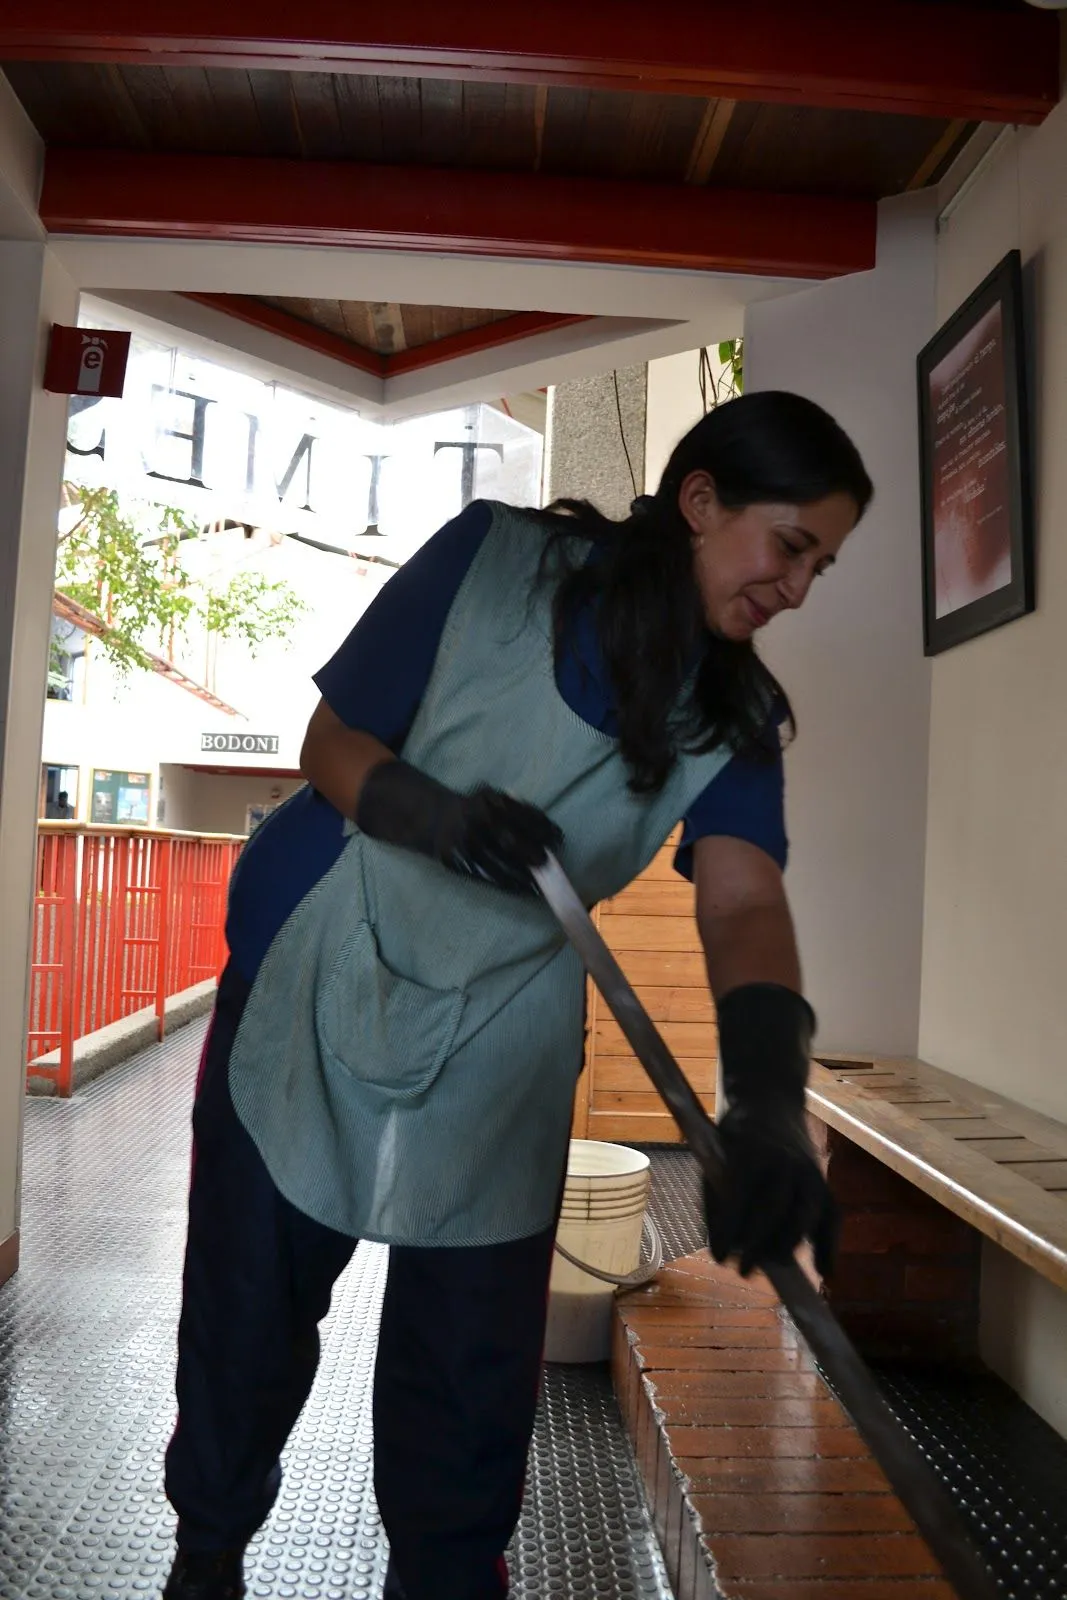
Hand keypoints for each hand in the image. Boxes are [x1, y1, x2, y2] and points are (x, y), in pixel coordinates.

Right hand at [356, 760, 562, 894]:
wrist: (436, 817)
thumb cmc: (476, 808)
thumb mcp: (495, 799)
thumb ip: (520, 810)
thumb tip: (552, 833)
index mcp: (488, 802)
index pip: (521, 816)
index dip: (542, 828)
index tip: (559, 839)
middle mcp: (473, 822)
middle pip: (508, 841)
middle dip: (531, 854)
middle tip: (546, 864)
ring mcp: (463, 843)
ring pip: (496, 864)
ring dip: (521, 876)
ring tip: (538, 886)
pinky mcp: (455, 861)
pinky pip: (484, 876)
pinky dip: (505, 884)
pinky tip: (521, 889)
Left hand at [705, 982, 836, 1277]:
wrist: (767, 1096)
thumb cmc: (733, 1134)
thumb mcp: (715, 1154)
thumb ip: (717, 1199)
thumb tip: (722, 1247)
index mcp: (749, 1151)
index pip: (739, 1199)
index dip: (729, 1231)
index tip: (718, 1257)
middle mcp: (783, 1161)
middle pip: (774, 1211)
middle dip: (758, 1247)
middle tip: (743, 1272)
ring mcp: (807, 1169)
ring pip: (805, 1216)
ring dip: (789, 1248)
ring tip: (772, 1271)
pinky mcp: (822, 1179)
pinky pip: (831, 1215)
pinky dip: (829, 1244)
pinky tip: (825, 1271)